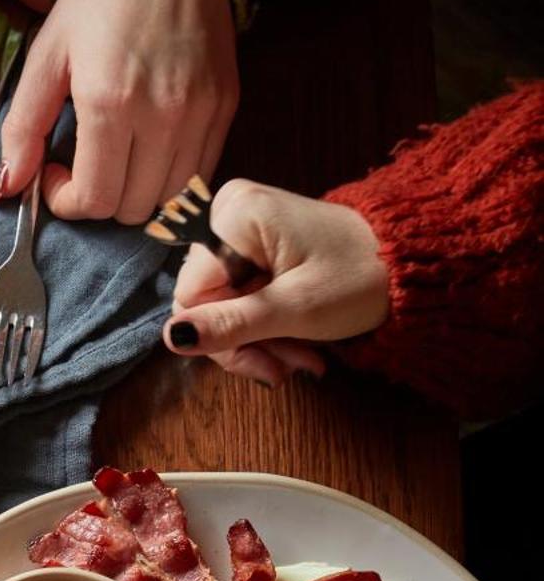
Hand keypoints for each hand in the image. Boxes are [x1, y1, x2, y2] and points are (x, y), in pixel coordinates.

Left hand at [0, 0, 237, 223]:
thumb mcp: (48, 52)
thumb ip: (24, 125)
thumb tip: (8, 186)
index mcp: (110, 102)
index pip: (94, 200)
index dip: (67, 202)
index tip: (55, 174)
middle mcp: (162, 116)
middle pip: (131, 209)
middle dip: (99, 200)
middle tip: (84, 166)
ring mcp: (200, 114)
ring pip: (170, 201)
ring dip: (137, 194)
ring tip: (117, 158)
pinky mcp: (226, 106)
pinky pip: (200, 175)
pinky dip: (171, 177)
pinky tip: (149, 147)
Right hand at [163, 179, 390, 386]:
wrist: (408, 259)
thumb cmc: (360, 277)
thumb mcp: (295, 310)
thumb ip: (231, 325)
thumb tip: (172, 338)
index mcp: (235, 216)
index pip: (192, 295)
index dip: (221, 336)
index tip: (265, 363)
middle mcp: (230, 212)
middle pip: (207, 300)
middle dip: (247, 341)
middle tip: (289, 368)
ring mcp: (242, 225)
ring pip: (225, 302)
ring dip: (261, 340)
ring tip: (304, 360)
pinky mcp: (256, 241)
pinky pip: (242, 291)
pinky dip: (268, 323)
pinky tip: (298, 341)